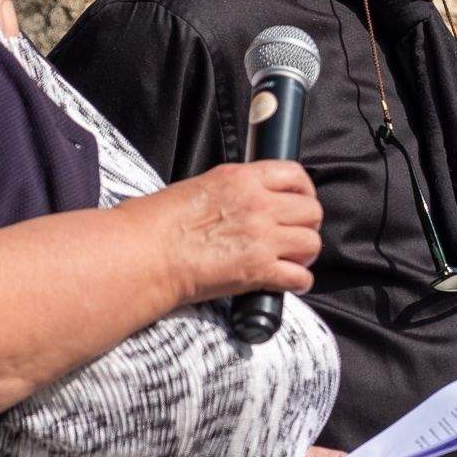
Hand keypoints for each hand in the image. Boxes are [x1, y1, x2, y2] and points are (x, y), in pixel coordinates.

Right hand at [139, 160, 323, 306]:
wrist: (145, 254)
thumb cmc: (158, 222)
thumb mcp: (200, 186)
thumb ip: (232, 189)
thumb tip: (245, 200)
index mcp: (242, 179)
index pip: (294, 175)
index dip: (304, 190)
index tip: (301, 200)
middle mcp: (258, 204)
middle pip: (311, 210)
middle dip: (307, 224)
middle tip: (295, 235)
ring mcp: (262, 238)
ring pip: (311, 242)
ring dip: (306, 253)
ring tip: (293, 259)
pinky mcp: (258, 270)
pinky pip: (299, 277)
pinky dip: (299, 282)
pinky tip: (289, 282)